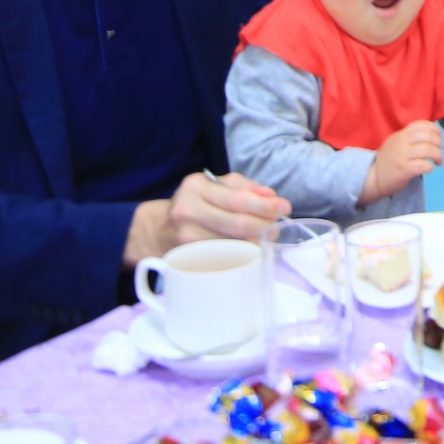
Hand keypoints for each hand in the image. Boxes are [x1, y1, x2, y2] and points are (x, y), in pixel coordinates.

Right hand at [124, 172, 288, 264]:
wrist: (158, 230)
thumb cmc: (195, 203)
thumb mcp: (215, 186)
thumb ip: (245, 187)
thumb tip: (270, 195)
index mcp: (196, 186)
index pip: (237, 199)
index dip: (264, 205)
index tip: (284, 207)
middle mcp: (188, 210)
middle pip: (236, 223)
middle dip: (264, 225)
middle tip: (278, 226)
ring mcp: (186, 237)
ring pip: (232, 243)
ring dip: (256, 241)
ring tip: (266, 236)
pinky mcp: (188, 258)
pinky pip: (224, 256)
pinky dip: (242, 253)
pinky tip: (250, 248)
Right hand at [361, 119, 443, 203]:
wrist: (374, 178)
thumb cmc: (389, 160)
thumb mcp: (396, 143)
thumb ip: (410, 137)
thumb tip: (432, 134)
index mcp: (401, 134)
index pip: (421, 124)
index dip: (435, 129)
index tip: (440, 137)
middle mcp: (401, 142)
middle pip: (428, 136)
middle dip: (439, 143)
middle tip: (439, 150)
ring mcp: (402, 156)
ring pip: (428, 150)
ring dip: (438, 155)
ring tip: (438, 161)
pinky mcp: (404, 170)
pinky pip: (423, 165)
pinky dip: (430, 166)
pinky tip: (429, 168)